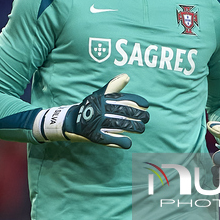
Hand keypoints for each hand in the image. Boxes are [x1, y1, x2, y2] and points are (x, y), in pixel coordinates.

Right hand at [33, 74, 148, 148]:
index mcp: (103, 98)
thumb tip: (127, 76)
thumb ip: (113, 87)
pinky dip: (121, 141)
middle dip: (138, 116)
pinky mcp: (94, 136)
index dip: (136, 101)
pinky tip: (128, 143)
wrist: (72, 121)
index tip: (146, 105)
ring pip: (120, 125)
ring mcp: (97, 123)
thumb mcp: (100, 95)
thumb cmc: (91, 107)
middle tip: (147, 119)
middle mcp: (100, 109)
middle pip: (124, 112)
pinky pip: (110, 139)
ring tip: (142, 129)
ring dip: (133, 128)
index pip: (122, 98)